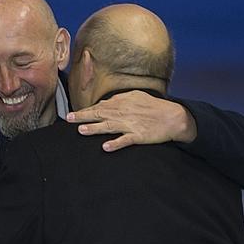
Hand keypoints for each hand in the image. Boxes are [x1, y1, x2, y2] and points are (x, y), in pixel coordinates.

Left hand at [66, 90, 196, 151]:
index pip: (100, 106)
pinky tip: (105, 147)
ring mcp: (131, 124)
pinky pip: (125, 140)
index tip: (72, 115)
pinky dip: (115, 144)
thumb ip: (118, 100)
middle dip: (84, 117)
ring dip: (95, 128)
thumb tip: (103, 103)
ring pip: (109, 126)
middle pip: (100, 114)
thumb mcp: (136, 97)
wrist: (174, 117)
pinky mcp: (139, 136)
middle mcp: (124, 113)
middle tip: (69, 119)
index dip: (85, 111)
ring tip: (81, 131)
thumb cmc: (154, 107)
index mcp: (122, 103)